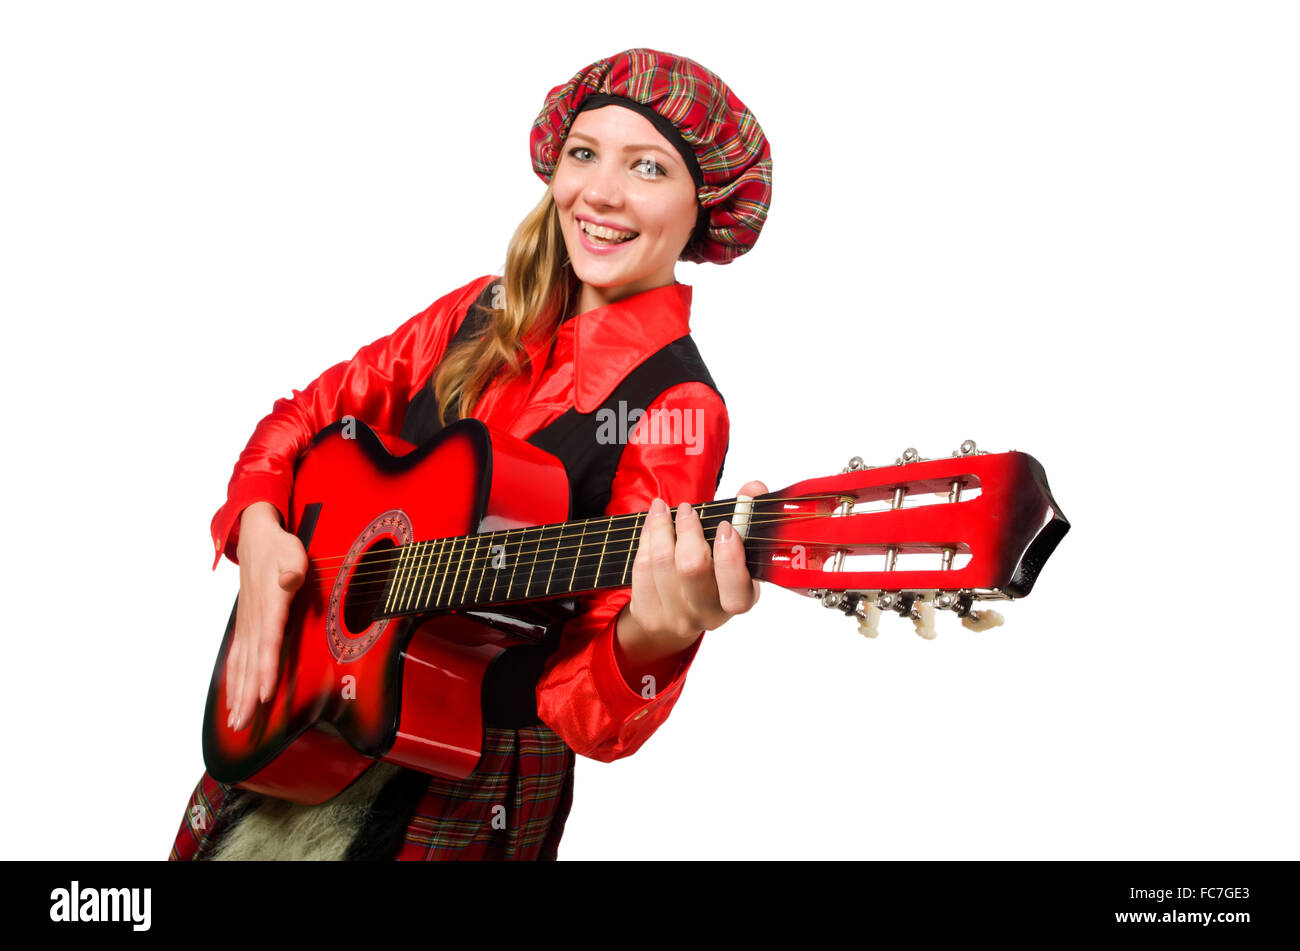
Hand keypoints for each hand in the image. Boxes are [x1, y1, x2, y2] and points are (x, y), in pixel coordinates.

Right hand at [225, 501, 306, 731]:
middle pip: (250, 665)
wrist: (255, 538)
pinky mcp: (245, 627)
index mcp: (269, 606)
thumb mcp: (292, 553)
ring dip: (238, 695)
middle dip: (247, 697)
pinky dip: (234, 681)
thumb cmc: (279, 548)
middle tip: (243, 726)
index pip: (268, 644)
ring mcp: (247, 626)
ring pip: (241, 666)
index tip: (265, 695)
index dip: (266, 671)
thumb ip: (292, 569)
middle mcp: (255, 621)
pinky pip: (237, 659)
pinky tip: (232, 699)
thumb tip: (290, 579)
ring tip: (236, 723)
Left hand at [616, 481, 765, 670]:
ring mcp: (675, 618)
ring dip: (660, 527)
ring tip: (662, 508)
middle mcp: (707, 614)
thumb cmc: (713, 577)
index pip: (736, 590)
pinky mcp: (649, 614)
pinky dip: (646, 539)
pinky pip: (642, 568)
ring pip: (661, 563)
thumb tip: (753, 487)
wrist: (678, 618)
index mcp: (738, 601)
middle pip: (691, 568)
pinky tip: (651, 525)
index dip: (730, 557)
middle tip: (687, 509)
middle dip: (687, 530)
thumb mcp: (737, 553)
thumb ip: (748, 516)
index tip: (724, 526)